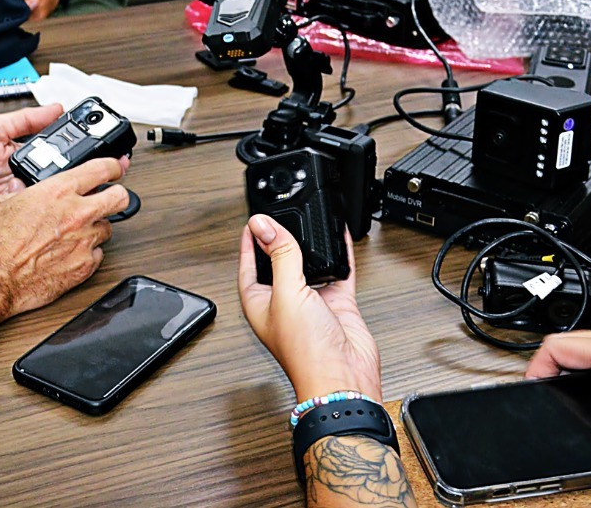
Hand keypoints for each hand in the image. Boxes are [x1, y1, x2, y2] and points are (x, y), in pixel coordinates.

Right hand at [0, 156, 130, 318]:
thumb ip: (13, 193)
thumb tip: (15, 191)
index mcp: (56, 192)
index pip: (101, 169)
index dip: (111, 166)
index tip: (112, 168)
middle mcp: (76, 214)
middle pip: (120, 197)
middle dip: (117, 195)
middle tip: (110, 198)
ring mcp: (83, 242)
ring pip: (109, 228)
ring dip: (97, 227)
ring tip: (80, 230)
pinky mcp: (84, 267)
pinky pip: (98, 255)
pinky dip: (89, 253)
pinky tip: (73, 252)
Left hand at [238, 215, 381, 401]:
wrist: (343, 378)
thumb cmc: (306, 352)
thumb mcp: (286, 293)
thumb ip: (279, 255)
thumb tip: (263, 225)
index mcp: (258, 301)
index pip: (248, 263)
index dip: (250, 240)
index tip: (254, 219)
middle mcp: (283, 301)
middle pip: (279, 260)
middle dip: (281, 238)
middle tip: (283, 212)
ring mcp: (311, 302)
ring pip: (308, 264)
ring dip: (310, 245)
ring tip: (309, 219)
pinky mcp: (337, 304)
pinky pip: (338, 271)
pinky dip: (340, 254)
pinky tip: (340, 238)